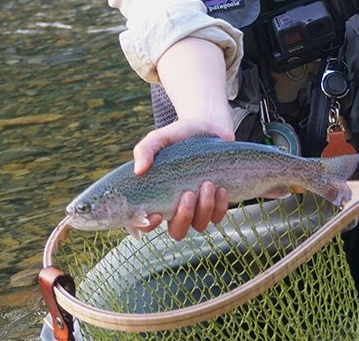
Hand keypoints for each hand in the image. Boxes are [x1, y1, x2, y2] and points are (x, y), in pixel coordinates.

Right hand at [132, 117, 233, 239]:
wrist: (208, 127)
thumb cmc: (179, 136)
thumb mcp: (159, 138)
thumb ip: (145, 149)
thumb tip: (139, 170)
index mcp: (157, 197)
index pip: (145, 223)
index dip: (146, 226)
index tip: (155, 214)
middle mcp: (176, 207)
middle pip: (177, 232)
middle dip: (183, 217)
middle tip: (188, 193)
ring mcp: (197, 208)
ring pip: (199, 225)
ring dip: (204, 208)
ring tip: (207, 183)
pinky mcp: (216, 204)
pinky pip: (218, 217)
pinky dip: (219, 206)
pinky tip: (220, 188)